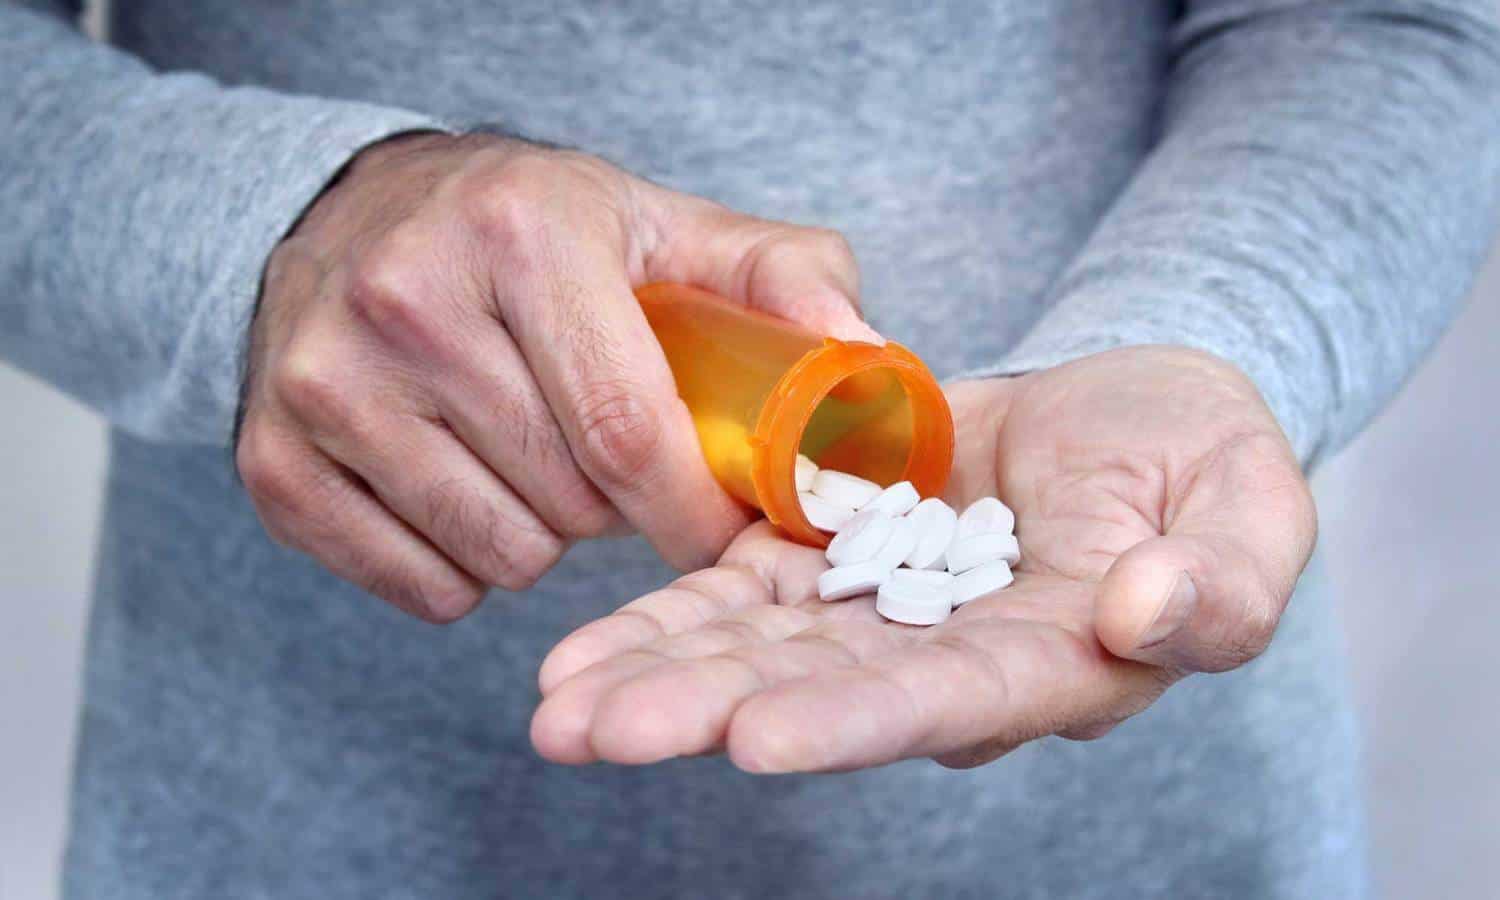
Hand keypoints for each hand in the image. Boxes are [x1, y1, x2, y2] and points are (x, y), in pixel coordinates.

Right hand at [236, 132, 874, 621]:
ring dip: (546, 537)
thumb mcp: (659, 223)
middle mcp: (404, 301)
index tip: (728, 534)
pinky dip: (467, 567)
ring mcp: (324, 386)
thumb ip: (780, 277)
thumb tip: (863, 355)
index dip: (693, 508)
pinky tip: (468, 489)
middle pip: (567, 500)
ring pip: (498, 555)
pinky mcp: (275, 462)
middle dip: (620, 510)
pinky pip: (422, 587)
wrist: (352, 218)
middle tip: (613, 460)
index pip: (625, 425)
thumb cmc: (530, 232)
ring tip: (538, 463)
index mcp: (519, 232)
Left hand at [530, 346, 1315, 770]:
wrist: (1127, 412)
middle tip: (591, 733)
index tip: (755, 737)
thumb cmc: (1201, 458)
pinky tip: (580, 649)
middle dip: (704, 712)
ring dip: (656, 675)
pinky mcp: (833, 556)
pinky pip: (740, 591)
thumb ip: (1221, 577)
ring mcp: (880, 614)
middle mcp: (946, 662)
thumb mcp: (1248, 501)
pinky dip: (666, 614)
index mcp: (1049, 665)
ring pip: (756, 652)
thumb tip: (1144, 613)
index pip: (944, 702)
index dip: (852, 721)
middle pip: (815, 695)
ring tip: (554, 704)